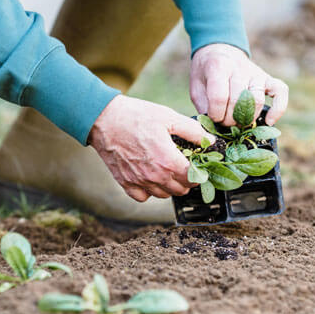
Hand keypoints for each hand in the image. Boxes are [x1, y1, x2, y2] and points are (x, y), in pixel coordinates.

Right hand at [88, 95, 214, 201]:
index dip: (200, 173)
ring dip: (170, 186)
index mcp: (168, 161)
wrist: (104, 119)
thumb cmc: (136, 116)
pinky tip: (150, 177)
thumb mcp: (169, 117)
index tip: (199, 165)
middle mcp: (155, 176)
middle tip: (185, 167)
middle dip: (187, 180)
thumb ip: (193, 131)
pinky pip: (143, 197)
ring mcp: (139, 181)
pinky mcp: (125, 183)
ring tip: (168, 171)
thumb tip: (210, 140)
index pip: (193, 179)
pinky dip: (149, 192)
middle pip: (180, 190)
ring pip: (164, 195)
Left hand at [190, 43, 288, 126]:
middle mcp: (239, 68)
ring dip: (247, 118)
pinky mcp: (267, 78)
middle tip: (223, 122)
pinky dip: (278, 108)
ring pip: (257, 101)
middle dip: (230, 120)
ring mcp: (256, 73)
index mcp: (219, 66)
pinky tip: (269, 121)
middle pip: (239, 102)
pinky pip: (280, 92)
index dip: (215, 114)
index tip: (212, 117)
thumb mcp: (196, 87)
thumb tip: (214, 127)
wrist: (218, 50)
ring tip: (237, 122)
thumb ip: (204, 106)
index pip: (220, 97)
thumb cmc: (206, 73)